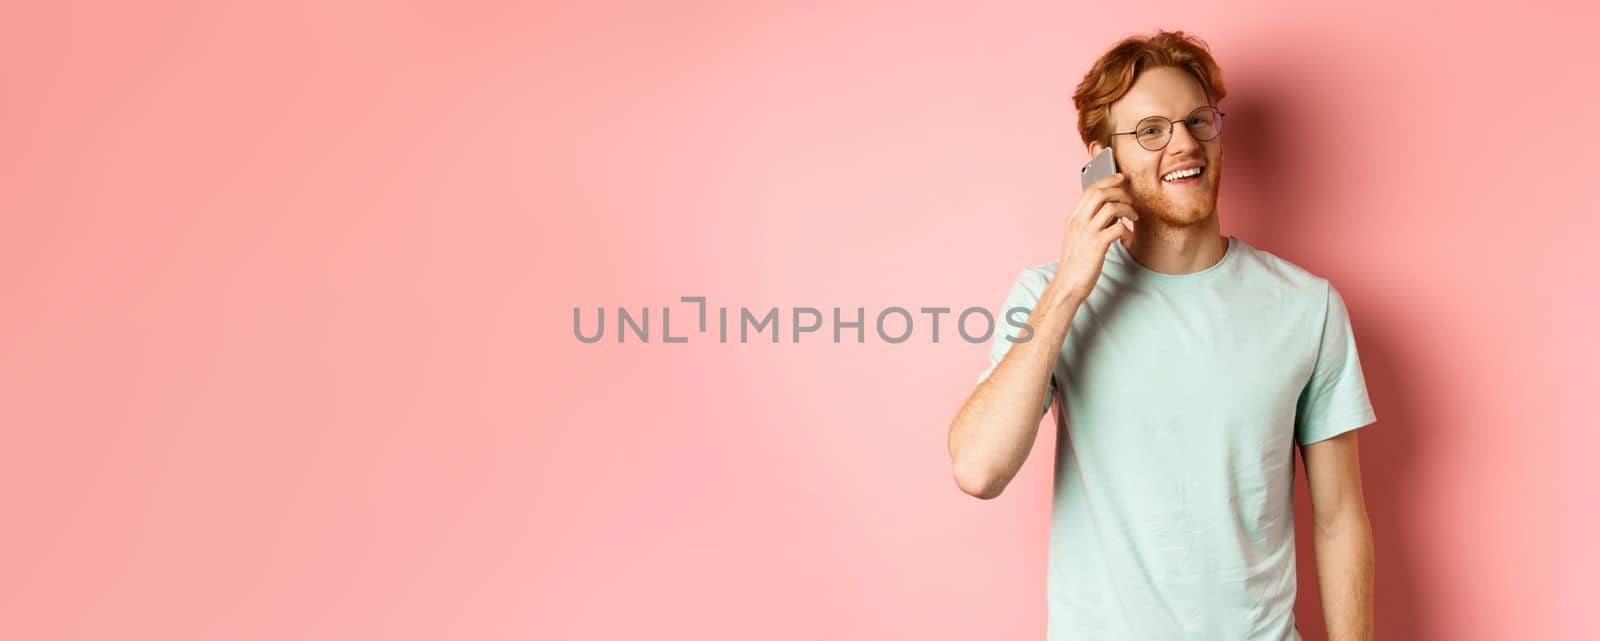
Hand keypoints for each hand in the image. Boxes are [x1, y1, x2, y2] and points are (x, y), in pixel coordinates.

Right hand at [1054, 173, 1137, 301]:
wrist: (1068, 284)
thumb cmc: (1076, 262)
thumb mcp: (1078, 236)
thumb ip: (1090, 221)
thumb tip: (1111, 209)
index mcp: (1073, 217)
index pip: (1090, 189)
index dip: (1108, 180)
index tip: (1121, 178)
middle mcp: (1078, 222)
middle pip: (1100, 193)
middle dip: (1120, 191)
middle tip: (1131, 198)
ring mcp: (1087, 232)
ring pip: (1111, 207)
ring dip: (1127, 209)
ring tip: (1133, 217)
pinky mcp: (1097, 245)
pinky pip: (1118, 228)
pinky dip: (1127, 230)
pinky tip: (1127, 238)